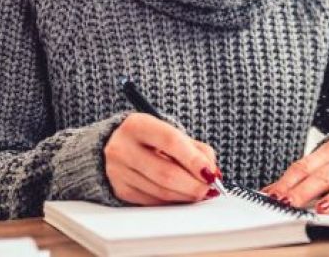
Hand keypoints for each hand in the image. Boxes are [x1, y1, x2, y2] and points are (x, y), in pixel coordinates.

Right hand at [104, 113, 220, 205]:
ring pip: (160, 192)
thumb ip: (196, 149)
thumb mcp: (171, 133)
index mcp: (138, 125)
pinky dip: (173, 201)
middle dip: (193, 185)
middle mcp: (123, 147)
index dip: (194, 160)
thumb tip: (212, 173)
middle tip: (210, 188)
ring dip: (186, 196)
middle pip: (166, 173)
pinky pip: (153, 202)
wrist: (116, 145)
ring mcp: (118, 171)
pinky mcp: (121, 190)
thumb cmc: (151, 138)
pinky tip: (182, 196)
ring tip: (200, 192)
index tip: (212, 173)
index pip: (171, 142)